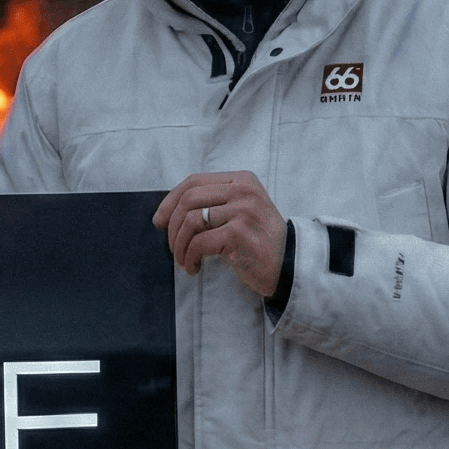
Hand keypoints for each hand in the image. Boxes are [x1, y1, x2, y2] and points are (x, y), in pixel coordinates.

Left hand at [152, 170, 285, 296]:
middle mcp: (243, 191)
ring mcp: (243, 211)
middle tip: (173, 246)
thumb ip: (210, 204)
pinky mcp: (239, 234)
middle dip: (172, 225)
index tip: (158, 221)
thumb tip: (162, 214)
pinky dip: (189, 257)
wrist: (289, 266)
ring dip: (179, 245)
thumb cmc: (257, 241)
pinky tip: (193, 268)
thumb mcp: (238, 212)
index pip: (193, 181)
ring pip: (190, 221)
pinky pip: (198, 243)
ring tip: (183, 260)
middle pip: (188, 199)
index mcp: (242, 180)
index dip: (170, 200)